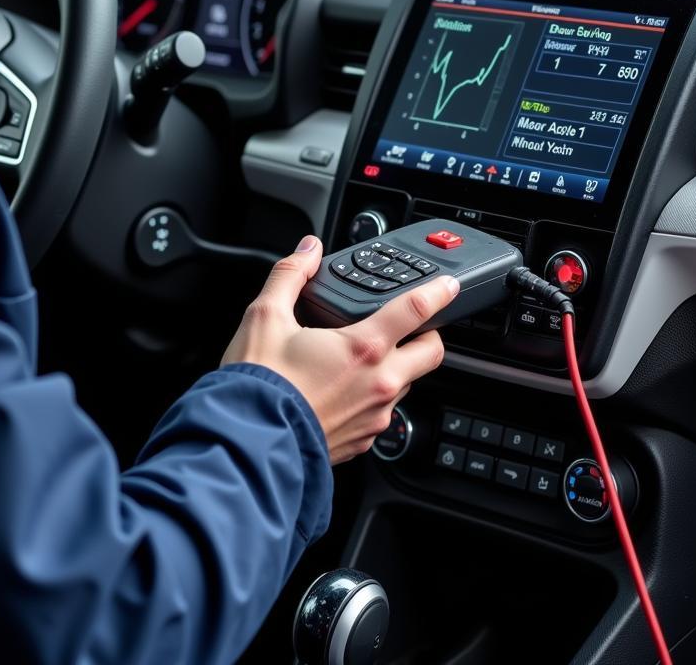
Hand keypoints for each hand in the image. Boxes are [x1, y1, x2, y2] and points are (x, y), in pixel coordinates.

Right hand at [221, 236, 454, 463]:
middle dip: (428, 334)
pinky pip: (383, 413)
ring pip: (406, 384)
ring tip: (365, 356)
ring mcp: (375, 417)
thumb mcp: (265, 316)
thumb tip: (307, 250)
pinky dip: (373, 396)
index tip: (448, 285)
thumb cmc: (258, 385)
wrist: (247, 446)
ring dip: (397, 366)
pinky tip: (345, 389)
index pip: (416, 310)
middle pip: (430, 353)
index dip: (438, 292)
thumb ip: (291, 275)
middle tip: (412, 324)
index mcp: (363, 348)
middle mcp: (379, 384)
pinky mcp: (363, 441)